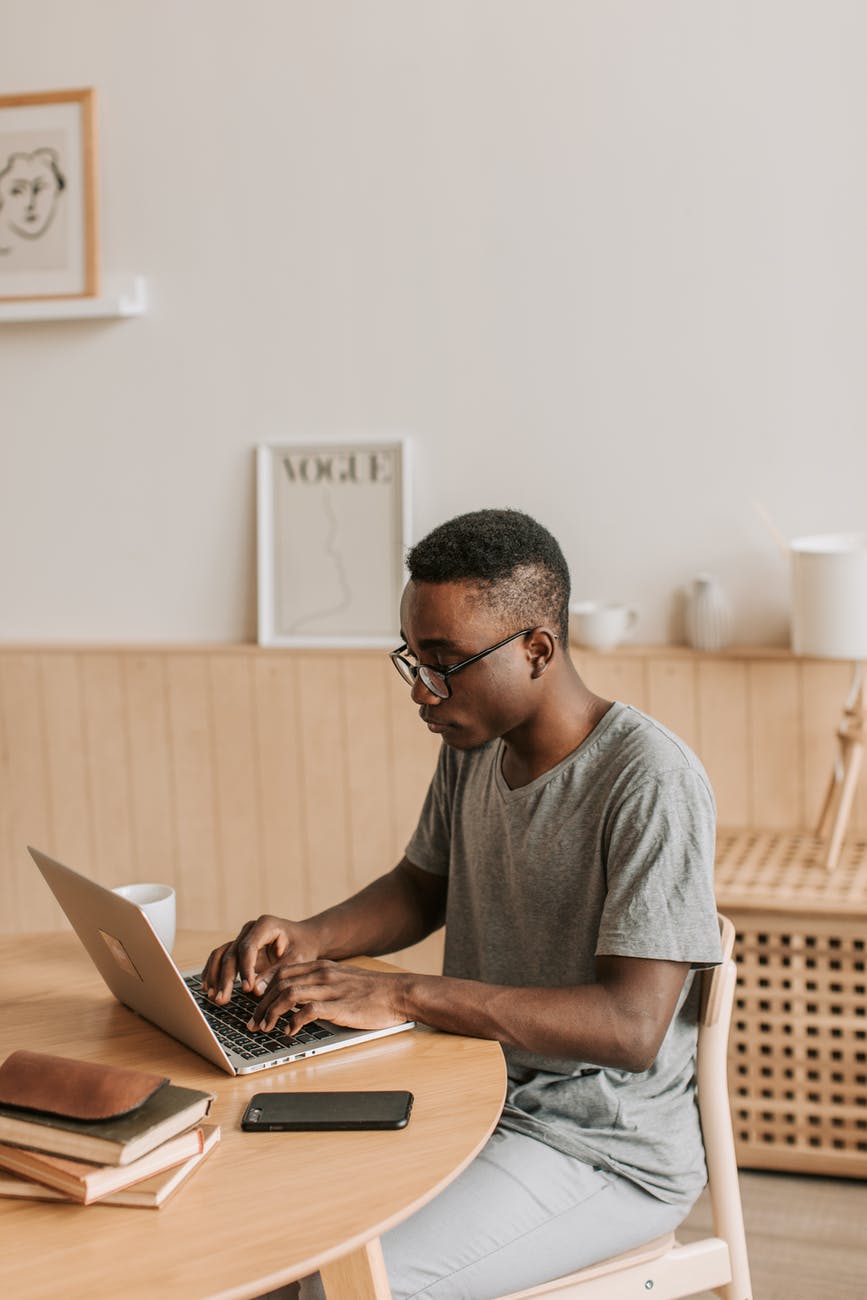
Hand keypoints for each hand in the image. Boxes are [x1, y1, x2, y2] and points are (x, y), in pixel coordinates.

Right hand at [200, 915, 319, 1004]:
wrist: (305, 938)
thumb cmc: (303, 947)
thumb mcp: (296, 960)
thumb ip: (275, 973)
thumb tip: (255, 991)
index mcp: (265, 925)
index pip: (248, 948)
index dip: (244, 969)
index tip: (246, 989)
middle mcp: (250, 928)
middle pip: (231, 953)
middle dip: (226, 978)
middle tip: (222, 999)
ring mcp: (242, 936)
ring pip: (221, 954)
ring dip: (215, 976)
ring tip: (213, 997)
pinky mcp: (238, 947)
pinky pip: (221, 958)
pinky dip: (214, 972)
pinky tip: (208, 988)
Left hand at [244, 959, 409, 1035]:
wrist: (399, 993)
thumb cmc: (373, 991)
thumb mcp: (343, 980)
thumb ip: (322, 985)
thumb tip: (299, 1001)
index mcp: (322, 967)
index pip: (282, 972)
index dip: (264, 989)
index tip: (255, 1005)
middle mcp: (323, 975)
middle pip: (280, 984)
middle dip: (261, 1004)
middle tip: (253, 1022)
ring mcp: (330, 989)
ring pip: (288, 995)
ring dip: (271, 1014)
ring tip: (265, 1028)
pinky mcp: (339, 1006)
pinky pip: (307, 1011)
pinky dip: (293, 1022)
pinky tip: (289, 1032)